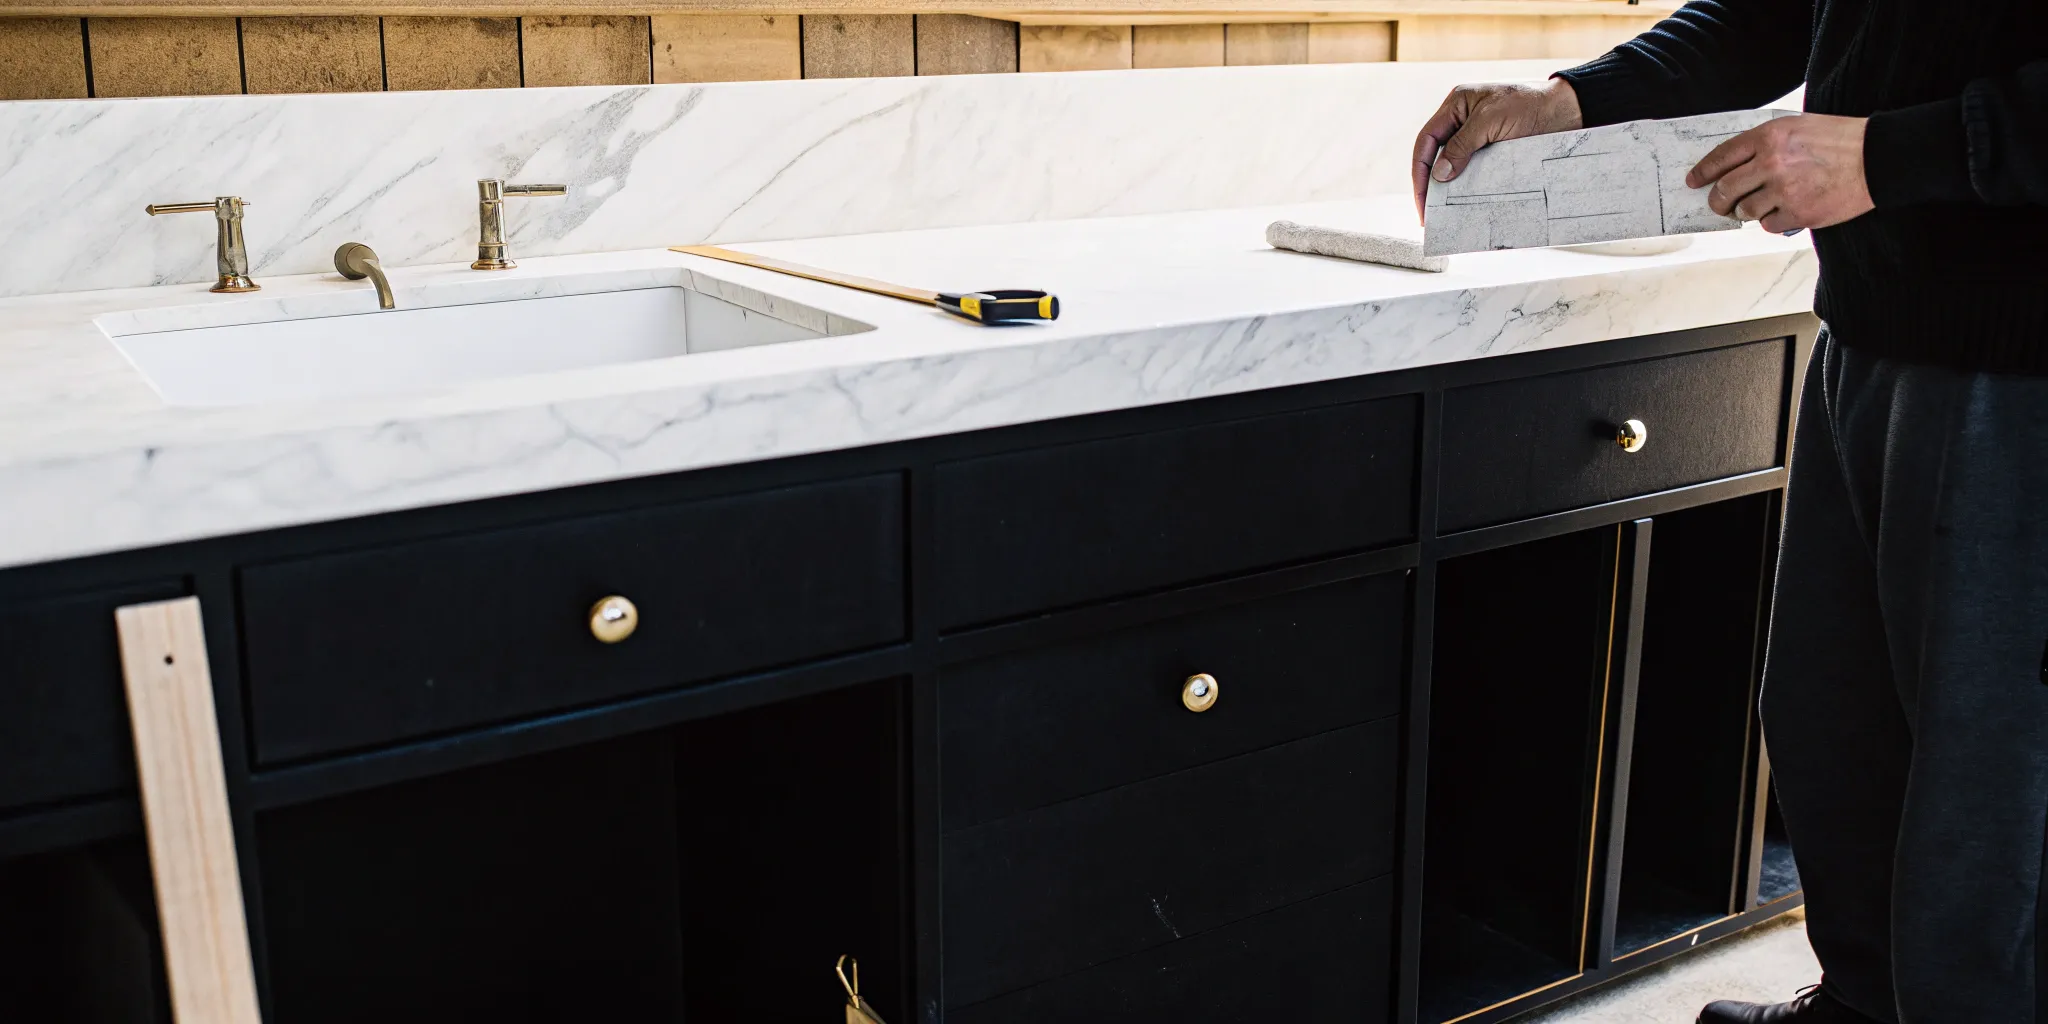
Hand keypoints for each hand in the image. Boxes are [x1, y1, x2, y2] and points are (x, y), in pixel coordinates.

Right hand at [1413, 79, 1584, 220]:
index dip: (1420, 172)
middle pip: (1436, 157)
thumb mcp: (1491, 121)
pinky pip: (1477, 173)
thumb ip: (1462, 145)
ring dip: (1451, 190)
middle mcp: (1463, 121)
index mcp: (1456, 106)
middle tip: (1430, 216)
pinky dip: (1471, 189)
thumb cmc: (1532, 104)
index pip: (1426, 141)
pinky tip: (1469, 204)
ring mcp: (1480, 138)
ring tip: (1447, 215)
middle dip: (1431, 186)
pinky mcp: (1496, 152)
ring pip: (1456, 167)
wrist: (1572, 110)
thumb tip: (1439, 175)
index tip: (1423, 201)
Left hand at [1688, 114, 1873, 231]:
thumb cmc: (1839, 140)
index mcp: (1768, 137)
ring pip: (1745, 211)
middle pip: (1725, 190)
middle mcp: (1771, 163)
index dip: (1703, 172)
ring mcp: (1784, 190)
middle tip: (1720, 204)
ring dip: (1748, 211)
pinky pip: (1769, 225)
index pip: (1721, 157)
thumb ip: (1766, 143)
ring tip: (1761, 204)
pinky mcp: (1799, 213)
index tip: (1693, 181)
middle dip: (1718, 201)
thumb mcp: (1797, 127)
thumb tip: (1737, 164)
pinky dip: (1772, 221)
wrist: (1877, 158)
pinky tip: (1785, 211)